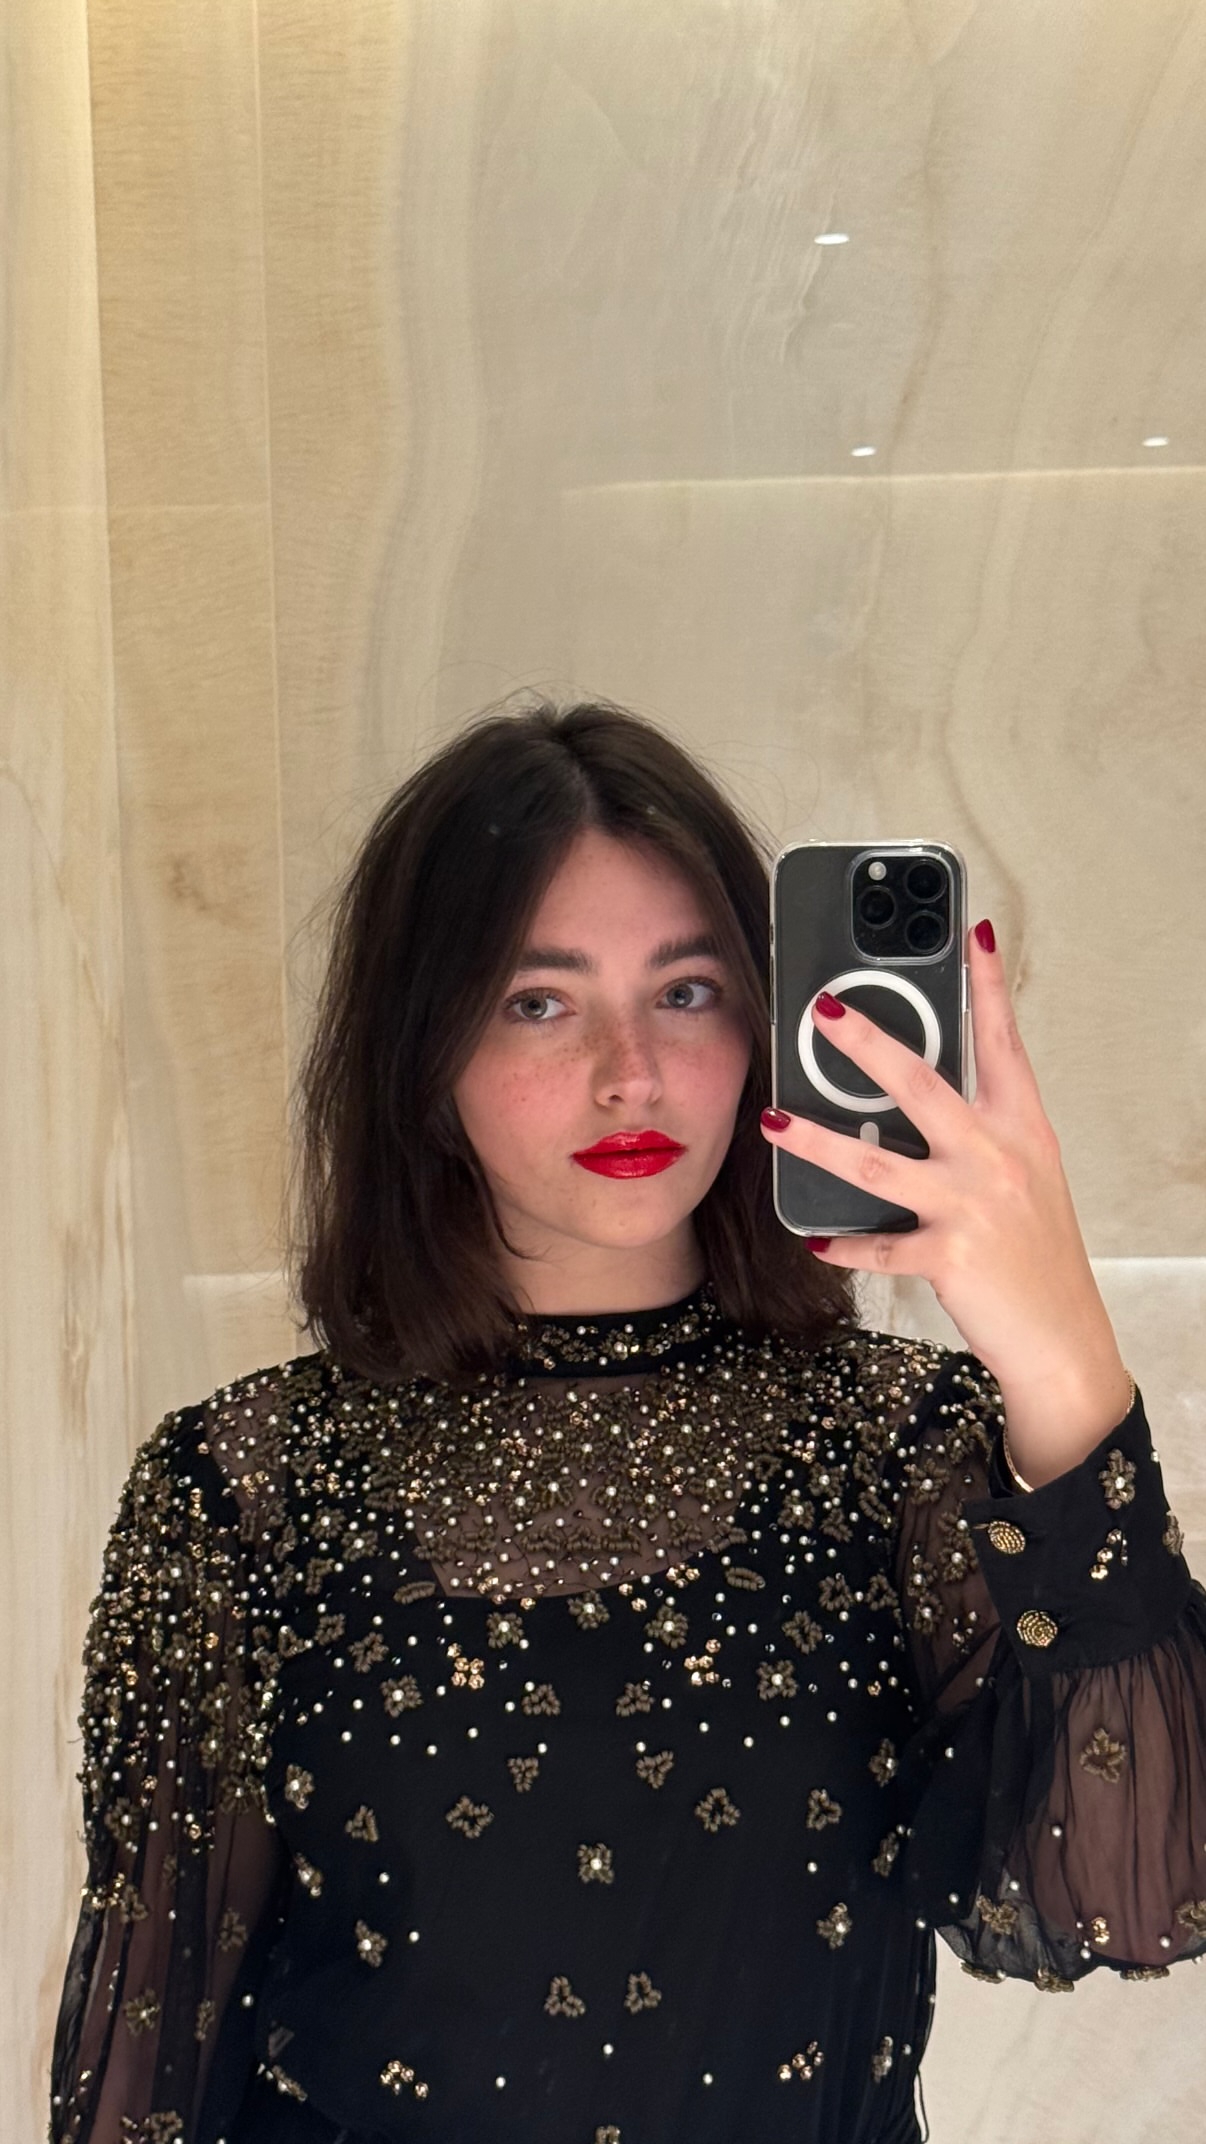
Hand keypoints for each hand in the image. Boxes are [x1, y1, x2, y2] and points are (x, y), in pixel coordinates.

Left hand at [760, 921, 1131, 1477]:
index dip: (986, 985)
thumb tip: (919, 1092)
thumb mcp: (1027, 1176)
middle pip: (922, 1085)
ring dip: (818, 1141)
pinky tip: (813, 1236)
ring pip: (878, 1163)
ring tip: (775, 1121)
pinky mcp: (949, 1256)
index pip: (1002, 1042)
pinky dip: (843, 1243)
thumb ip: (982, 1130)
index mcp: (1022, 1129)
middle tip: (822, 1011)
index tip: (969, 933)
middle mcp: (997, 1158)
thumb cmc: (1039, 1256)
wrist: (1064, 1339)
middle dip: (866, 1043)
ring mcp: (972, 1206)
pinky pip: (879, 1247)